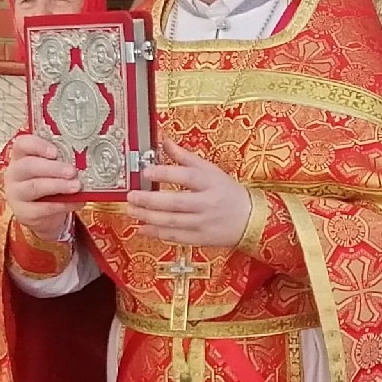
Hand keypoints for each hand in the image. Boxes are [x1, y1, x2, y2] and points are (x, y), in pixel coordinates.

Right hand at [3, 132, 79, 241]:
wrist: (42, 213)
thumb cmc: (49, 182)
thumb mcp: (53, 169)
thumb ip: (63, 161)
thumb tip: (84, 159)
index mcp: (21, 156)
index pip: (22, 144)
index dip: (38, 146)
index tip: (55, 151)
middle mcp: (15, 173)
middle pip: (28, 166)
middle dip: (53, 168)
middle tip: (72, 171)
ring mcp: (16, 193)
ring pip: (34, 187)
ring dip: (58, 185)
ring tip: (76, 186)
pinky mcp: (23, 212)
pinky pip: (43, 208)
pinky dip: (62, 204)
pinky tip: (76, 202)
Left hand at [127, 143, 251, 249]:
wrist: (251, 219)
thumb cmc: (227, 192)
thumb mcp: (210, 170)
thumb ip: (185, 157)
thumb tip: (165, 142)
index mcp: (210, 182)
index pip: (187, 177)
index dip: (166, 173)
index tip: (146, 170)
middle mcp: (207, 203)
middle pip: (176, 202)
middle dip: (150, 200)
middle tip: (131, 195)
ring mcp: (204, 223)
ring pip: (173, 222)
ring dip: (149, 217)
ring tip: (131, 210)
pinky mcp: (201, 239)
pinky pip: (176, 237)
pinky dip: (157, 234)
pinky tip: (142, 228)